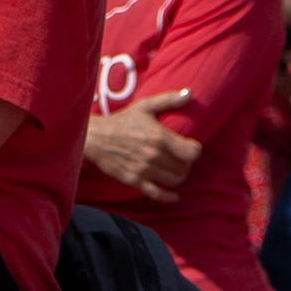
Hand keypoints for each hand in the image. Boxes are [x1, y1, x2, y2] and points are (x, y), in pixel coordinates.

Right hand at [83, 88, 200, 195]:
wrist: (96, 138)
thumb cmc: (122, 121)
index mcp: (159, 137)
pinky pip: (157, 194)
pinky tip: (174, 195)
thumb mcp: (145, 106)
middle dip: (187, 164)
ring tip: (176, 170)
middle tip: (182, 159)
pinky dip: (168, 197)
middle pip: (185, 168)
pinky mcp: (134, 181)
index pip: (192, 153)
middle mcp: (153, 155)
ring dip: (179, 177)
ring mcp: (144, 170)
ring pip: (174, 181)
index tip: (190, 146)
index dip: (195, 150)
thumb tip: (190, 93)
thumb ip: (169, 100)